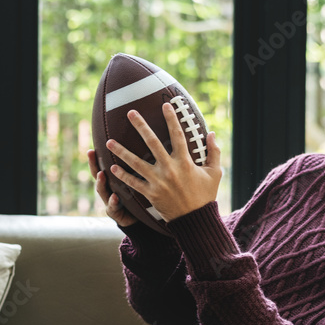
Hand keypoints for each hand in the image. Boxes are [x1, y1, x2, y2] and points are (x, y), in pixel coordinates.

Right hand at [87, 148, 137, 226]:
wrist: (138, 220)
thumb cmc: (136, 198)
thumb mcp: (134, 182)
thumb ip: (133, 170)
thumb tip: (140, 149)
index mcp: (112, 181)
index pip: (101, 166)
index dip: (95, 157)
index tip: (92, 146)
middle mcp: (107, 190)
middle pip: (97, 176)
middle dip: (93, 164)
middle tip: (91, 153)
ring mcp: (109, 202)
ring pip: (102, 191)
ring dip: (101, 182)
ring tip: (101, 174)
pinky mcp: (115, 213)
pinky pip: (112, 207)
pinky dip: (113, 202)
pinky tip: (114, 197)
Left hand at [106, 103, 221, 220]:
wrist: (195, 220)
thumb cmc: (205, 195)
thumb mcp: (215, 173)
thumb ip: (213, 152)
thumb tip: (211, 133)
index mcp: (186, 162)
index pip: (178, 135)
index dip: (172, 119)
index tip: (165, 104)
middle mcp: (170, 169)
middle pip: (153, 143)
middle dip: (141, 126)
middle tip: (130, 113)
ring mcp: (158, 181)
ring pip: (136, 163)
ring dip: (121, 151)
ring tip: (109, 141)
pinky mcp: (150, 194)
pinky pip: (133, 183)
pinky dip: (123, 175)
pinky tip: (112, 167)